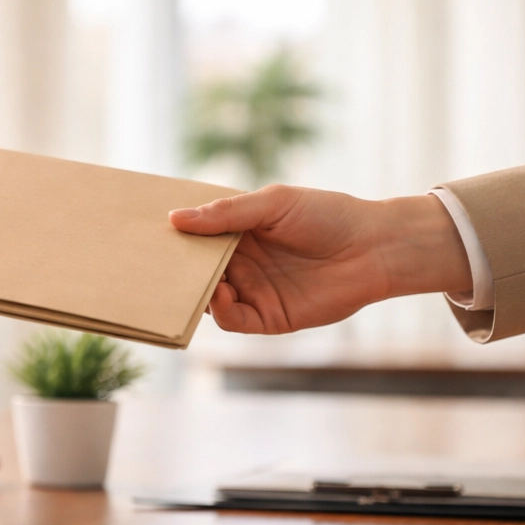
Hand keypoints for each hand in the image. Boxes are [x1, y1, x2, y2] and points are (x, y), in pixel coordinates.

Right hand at [169, 185, 471, 333]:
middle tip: (151, 263)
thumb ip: (226, 214)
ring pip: (208, 297)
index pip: (197, 236)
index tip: (148, 232)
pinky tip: (217, 294)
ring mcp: (254, 290)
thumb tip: (175, 219)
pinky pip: (232, 320)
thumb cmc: (328, 215)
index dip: (175, 236)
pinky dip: (219, 311)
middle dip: (176, 268)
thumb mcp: (273, 204)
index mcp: (240, 231)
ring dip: (194, 291)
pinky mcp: (269, 317)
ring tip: (183, 280)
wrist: (376, 248)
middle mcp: (242, 263)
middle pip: (197, 270)